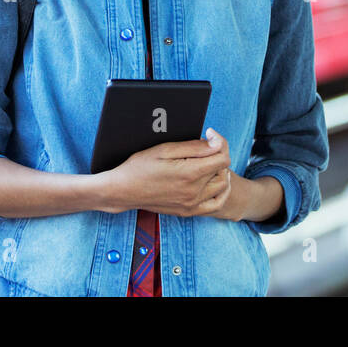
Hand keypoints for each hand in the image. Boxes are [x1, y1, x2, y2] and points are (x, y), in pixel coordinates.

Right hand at [97, 127, 232, 217]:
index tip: (210, 134)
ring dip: (220, 171)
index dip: (220, 142)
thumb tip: (216, 143)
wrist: (124, 190)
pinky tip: (215, 183)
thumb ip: (194, 147)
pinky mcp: (188, 212)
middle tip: (205, 146)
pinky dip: (221, 193)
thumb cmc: (140, 166)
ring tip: (209, 161)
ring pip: (222, 186)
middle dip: (218, 154)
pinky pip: (216, 204)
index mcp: (190, 173)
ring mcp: (192, 204)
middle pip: (223, 170)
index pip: (222, 157)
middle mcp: (194, 191)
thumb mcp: (165, 149)